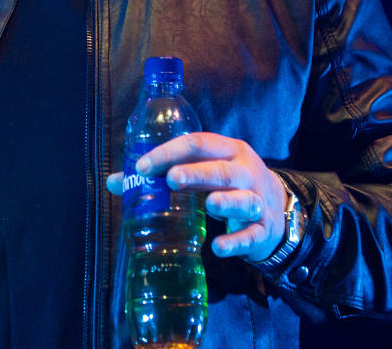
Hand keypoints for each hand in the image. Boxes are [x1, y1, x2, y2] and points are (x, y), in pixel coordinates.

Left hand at [105, 131, 286, 262]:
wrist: (277, 209)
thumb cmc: (227, 184)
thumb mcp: (202, 171)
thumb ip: (164, 174)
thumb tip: (114, 181)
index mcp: (227, 150)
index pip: (198, 143)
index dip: (170, 152)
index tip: (143, 166)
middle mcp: (246, 171)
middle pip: (222, 170)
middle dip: (198, 173)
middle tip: (172, 179)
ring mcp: (258, 200)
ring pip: (245, 199)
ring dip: (227, 202)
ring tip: (209, 204)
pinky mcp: (263, 229)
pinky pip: (251, 235)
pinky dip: (236, 242)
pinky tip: (218, 248)